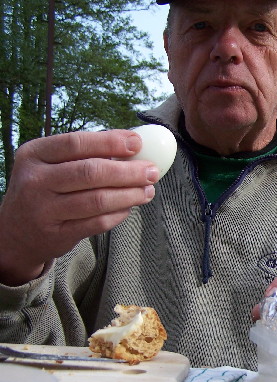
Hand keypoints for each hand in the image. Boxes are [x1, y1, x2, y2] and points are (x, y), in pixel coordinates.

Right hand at [0, 130, 158, 285]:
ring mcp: (44, 210)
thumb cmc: (44, 189)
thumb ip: (83, 154)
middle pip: (91, 172)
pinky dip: (120, 214)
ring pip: (98, 200)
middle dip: (128, 171)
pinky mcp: (58, 234)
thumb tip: (132, 144)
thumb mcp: (49, 165)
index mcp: (34, 155)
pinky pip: (98, 222)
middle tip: (151, 171)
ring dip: (130, 194)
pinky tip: (130, 207)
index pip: (76, 143)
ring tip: (148, 190)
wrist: (15, 232)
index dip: (110, 142)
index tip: (137, 143)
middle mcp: (35, 181)